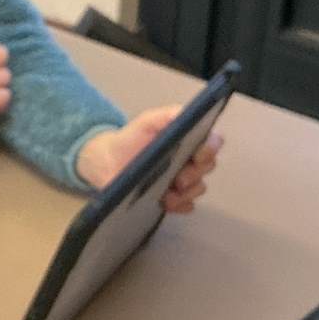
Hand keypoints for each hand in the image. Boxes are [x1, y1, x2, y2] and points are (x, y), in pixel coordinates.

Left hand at [77, 107, 223, 213]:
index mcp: (188, 139)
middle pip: (207, 167)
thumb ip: (166, 116)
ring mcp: (182, 181)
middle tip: (178, 178)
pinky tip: (167, 203)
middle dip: (195, 173)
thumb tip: (186, 113)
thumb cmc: (130, 139)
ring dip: (187, 193)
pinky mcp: (173, 199)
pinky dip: (180, 206)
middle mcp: (190, 160)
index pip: (212, 142)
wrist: (107, 163)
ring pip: (198, 188)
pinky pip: (187, 206)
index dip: (210, 149)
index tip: (197, 156)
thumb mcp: (146, 122)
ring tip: (170, 195)